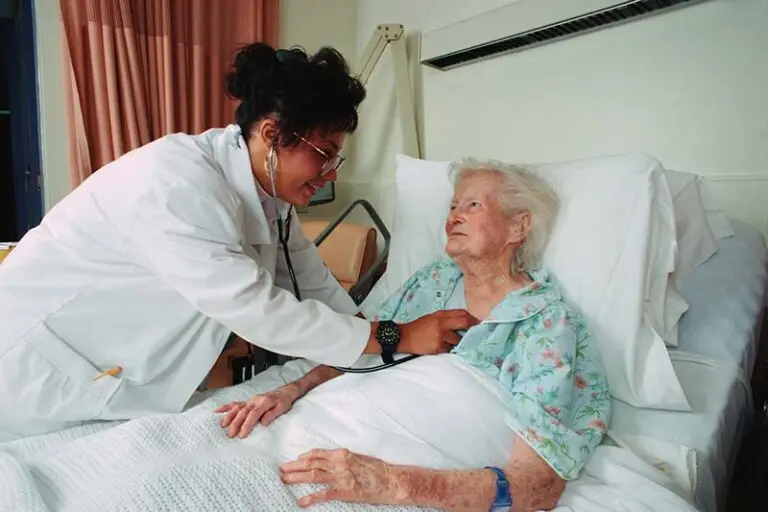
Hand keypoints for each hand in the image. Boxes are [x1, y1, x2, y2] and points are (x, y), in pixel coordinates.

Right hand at [215, 383, 300, 437]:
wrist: (283, 393)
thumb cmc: (283, 402)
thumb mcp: (282, 408)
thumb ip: (272, 414)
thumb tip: (263, 422)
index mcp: (264, 402)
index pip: (253, 414)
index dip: (247, 424)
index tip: (242, 434)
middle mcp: (255, 401)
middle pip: (243, 412)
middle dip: (236, 423)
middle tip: (230, 434)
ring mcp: (250, 401)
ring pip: (237, 407)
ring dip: (229, 416)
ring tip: (223, 425)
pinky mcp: (247, 402)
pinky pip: (235, 403)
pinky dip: (226, 407)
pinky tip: (218, 411)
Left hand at [279, 448, 401, 507]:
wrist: (391, 480)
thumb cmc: (378, 469)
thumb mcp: (359, 458)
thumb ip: (344, 459)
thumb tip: (330, 461)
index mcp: (342, 454)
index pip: (318, 454)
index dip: (304, 457)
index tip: (295, 460)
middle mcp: (339, 463)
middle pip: (311, 463)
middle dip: (294, 466)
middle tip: (282, 469)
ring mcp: (340, 477)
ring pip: (313, 475)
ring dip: (296, 477)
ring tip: (284, 480)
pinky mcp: (344, 491)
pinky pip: (323, 494)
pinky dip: (311, 497)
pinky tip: (301, 501)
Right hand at [399, 309, 478, 354]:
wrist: (405, 337)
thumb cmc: (419, 327)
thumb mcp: (432, 317)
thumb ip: (446, 318)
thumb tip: (463, 320)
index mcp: (440, 315)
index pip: (461, 313)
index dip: (471, 317)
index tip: (477, 321)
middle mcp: (441, 324)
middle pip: (464, 323)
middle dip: (472, 327)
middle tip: (477, 331)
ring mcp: (440, 337)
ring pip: (458, 339)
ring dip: (458, 341)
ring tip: (451, 342)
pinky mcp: (438, 348)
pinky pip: (450, 349)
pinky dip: (449, 349)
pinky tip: (443, 347)